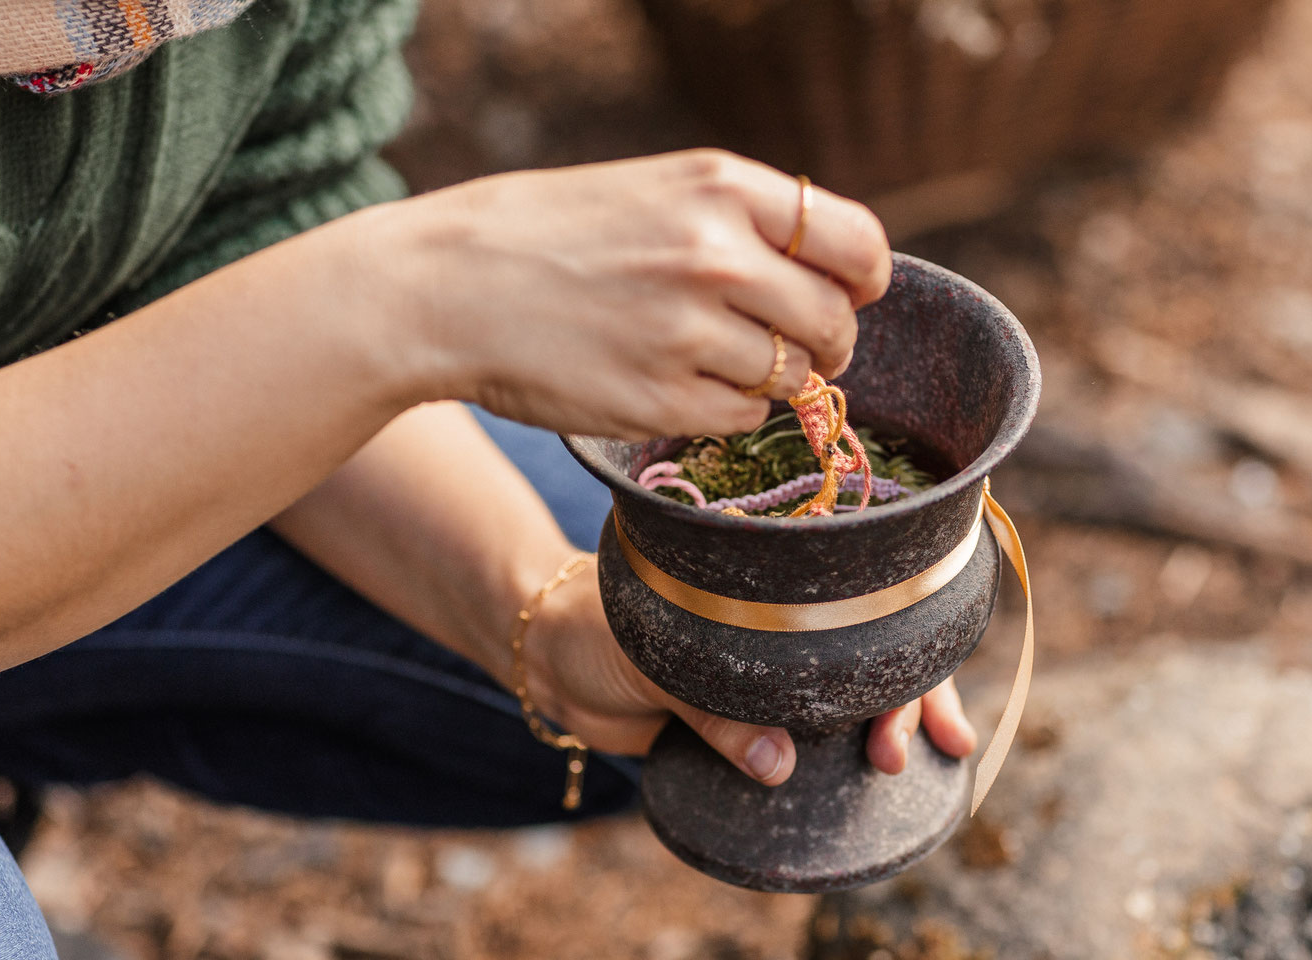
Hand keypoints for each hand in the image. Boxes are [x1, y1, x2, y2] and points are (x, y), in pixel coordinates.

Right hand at [384, 150, 891, 442]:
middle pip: (835, 322)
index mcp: (721, 189)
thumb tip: (833, 274)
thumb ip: (743, 222)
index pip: (856, 244)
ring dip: (771, 377)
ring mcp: (688, 334)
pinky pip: (742, 417)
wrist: (447, 286)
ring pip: (791, 377)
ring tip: (713, 357)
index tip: (850, 293)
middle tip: (793, 346)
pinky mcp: (661, 402)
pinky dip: (728, 409)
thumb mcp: (656, 190)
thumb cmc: (552, 235)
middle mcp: (714, 257)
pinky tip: (681, 384)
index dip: (863, 280)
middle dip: (827, 342)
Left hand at [524, 564, 975, 784]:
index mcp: (775, 594)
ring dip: (885, 738)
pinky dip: (834, 773)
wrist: (548, 656)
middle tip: (901, 757)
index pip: (863, 615)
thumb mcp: (656, 662)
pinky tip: (865, 795)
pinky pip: (803, 750)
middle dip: (909, 706)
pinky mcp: (745, 727)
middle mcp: (787, 635)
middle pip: (876, 662)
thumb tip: (779, 764)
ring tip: (907, 773)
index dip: (902, 659)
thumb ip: (715, 713)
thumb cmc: (599, 628)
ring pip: (850, 708)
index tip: (912, 710)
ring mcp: (772, 681)